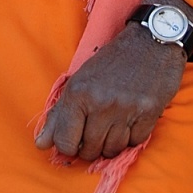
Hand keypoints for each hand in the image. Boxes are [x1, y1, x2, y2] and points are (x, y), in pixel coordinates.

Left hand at [35, 20, 187, 161]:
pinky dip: (132, 136)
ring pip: (112, 150)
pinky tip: (131, 119)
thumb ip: (59, 114)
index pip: (64, 141)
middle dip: (90, 146)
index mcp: (79, 92)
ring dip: (111, 143)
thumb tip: (41, 144)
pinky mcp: (148, 115)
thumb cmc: (112, 60)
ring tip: (113, 122)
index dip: (67, 145)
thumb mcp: (80, 80)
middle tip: (96, 127)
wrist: (151, 41)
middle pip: (89, 150)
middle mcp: (100, 103)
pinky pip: (134, 143)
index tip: (75, 137)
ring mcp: (125, 110)